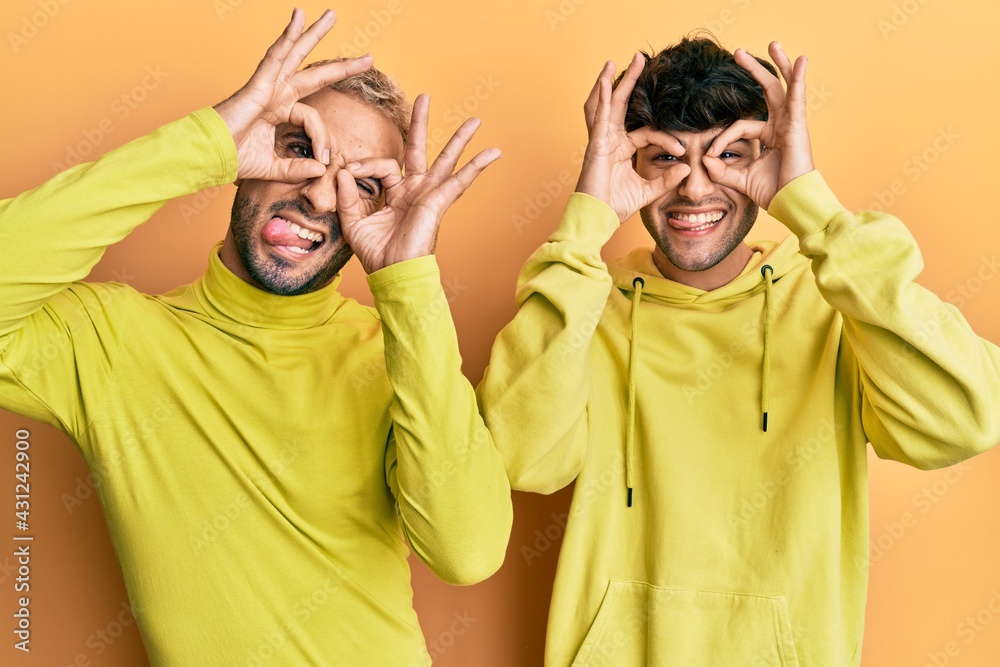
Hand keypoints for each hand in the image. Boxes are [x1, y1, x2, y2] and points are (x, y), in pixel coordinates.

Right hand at [213, 8, 372, 182]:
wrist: (208, 156)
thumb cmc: (232, 158)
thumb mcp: (273, 167)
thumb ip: (297, 168)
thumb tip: (321, 169)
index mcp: (279, 111)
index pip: (313, 119)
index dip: (323, 139)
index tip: (325, 160)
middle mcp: (276, 94)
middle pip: (312, 72)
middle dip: (339, 64)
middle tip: (366, 56)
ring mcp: (267, 85)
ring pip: (295, 54)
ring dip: (313, 34)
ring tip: (331, 16)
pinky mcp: (258, 83)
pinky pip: (275, 55)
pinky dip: (287, 36)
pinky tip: (299, 18)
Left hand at [336, 94, 500, 273]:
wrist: (394, 273)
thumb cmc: (377, 254)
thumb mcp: (353, 221)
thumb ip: (346, 195)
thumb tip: (342, 170)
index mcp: (396, 194)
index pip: (382, 165)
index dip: (364, 164)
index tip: (349, 171)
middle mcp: (415, 190)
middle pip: (419, 149)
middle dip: (420, 123)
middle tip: (424, 97)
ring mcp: (428, 194)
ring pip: (445, 159)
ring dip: (459, 138)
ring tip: (475, 120)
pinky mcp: (438, 201)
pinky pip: (460, 179)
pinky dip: (477, 165)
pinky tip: (494, 153)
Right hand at [575, 54, 690, 222]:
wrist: (597, 219)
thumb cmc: (615, 207)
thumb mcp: (648, 191)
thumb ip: (667, 179)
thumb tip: (687, 167)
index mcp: (621, 149)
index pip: (647, 132)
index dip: (666, 139)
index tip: (683, 149)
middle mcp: (610, 140)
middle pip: (623, 105)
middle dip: (632, 82)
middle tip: (640, 59)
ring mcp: (602, 141)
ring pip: (611, 104)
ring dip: (619, 82)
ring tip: (625, 61)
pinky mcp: (596, 145)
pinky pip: (600, 117)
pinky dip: (602, 98)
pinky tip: (605, 81)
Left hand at [703, 42, 814, 209]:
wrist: (792, 203)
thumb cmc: (773, 192)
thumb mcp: (740, 180)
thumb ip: (722, 170)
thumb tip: (703, 159)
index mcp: (770, 136)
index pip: (740, 126)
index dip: (722, 139)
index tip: (709, 155)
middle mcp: (781, 126)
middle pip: (767, 92)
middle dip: (754, 71)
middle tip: (738, 52)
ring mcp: (791, 124)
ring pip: (782, 88)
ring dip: (777, 65)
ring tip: (773, 43)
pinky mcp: (797, 126)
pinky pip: (797, 98)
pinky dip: (799, 79)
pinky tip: (801, 60)